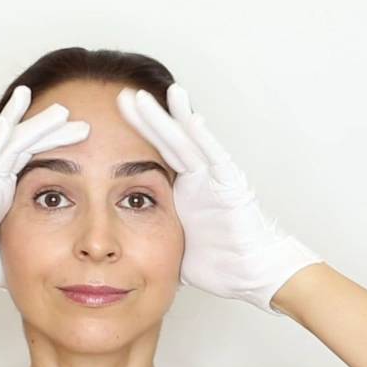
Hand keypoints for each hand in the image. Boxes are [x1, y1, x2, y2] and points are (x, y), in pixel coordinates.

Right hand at [0, 85, 88, 304]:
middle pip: (30, 148)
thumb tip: (55, 270)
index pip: (37, 164)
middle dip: (56, 133)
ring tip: (60, 110)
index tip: (84, 143)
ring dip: (36, 125)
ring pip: (13, 144)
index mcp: (5, 195)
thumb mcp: (11, 256)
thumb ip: (30, 256)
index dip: (59, 151)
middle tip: (84, 122)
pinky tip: (11, 118)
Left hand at [116, 84, 322, 315]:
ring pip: (190, 142)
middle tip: (124, 94)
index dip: (137, 137)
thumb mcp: (173, 247)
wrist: (251, 275)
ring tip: (159, 92)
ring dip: (173, 117)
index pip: (156, 156)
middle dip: (147, 118)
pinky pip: (216, 157)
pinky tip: (190, 117)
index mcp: (183, 192)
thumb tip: (124, 251)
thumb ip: (154, 239)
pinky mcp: (231, 186)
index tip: (114, 118)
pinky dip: (204, 137)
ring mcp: (216, 180)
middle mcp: (199, 180)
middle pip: (168, 141)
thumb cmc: (221, 264)